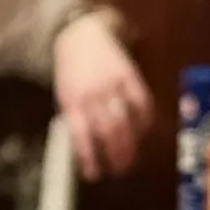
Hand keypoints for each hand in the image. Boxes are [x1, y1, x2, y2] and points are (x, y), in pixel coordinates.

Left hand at [52, 11, 151, 177]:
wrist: (81, 36)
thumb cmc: (71, 72)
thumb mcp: (65, 95)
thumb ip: (75, 119)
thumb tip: (88, 150)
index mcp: (72, 100)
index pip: (81, 135)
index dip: (89, 157)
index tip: (94, 174)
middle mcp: (93, 93)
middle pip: (108, 131)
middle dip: (115, 155)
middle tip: (120, 170)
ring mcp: (113, 84)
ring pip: (126, 121)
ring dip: (131, 144)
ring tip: (131, 159)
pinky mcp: (129, 75)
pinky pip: (142, 103)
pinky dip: (144, 121)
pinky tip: (142, 132)